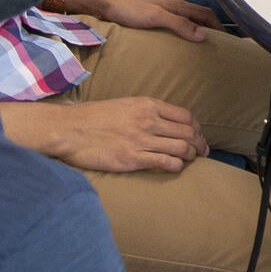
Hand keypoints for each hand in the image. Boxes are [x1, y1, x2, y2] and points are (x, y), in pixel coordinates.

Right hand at [18, 96, 202, 173]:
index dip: (196, 128)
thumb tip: (164, 121)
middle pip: (188, 133)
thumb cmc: (93, 117)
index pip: (186, 116)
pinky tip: (175, 167)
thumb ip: (145, 111)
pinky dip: (176, 165)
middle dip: (199, 144)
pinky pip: (166, 162)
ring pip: (182, 148)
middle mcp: (148, 120)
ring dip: (191, 155)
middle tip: (202, 152)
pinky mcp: (132, 159)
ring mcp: (141, 140)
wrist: (68, 129)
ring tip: (191, 160)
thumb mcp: (124, 104)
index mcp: (147, 105)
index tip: (198, 135)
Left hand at [62, 0, 217, 40]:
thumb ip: (180, 24)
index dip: (219, 26)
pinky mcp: (149, 20)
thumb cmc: (127, 7)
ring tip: (200, 50)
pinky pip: (172, 28)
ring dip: (195, 33)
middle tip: (218, 48)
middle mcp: (171, 8)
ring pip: (185, 23)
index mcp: (177, 6)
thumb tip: (204, 36)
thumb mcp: (156, 17)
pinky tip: (176, 47)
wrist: (101, 2)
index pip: (206, 15)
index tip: (229, 41)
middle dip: (211, 30)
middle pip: (198, 18)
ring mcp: (161, 13)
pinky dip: (181, 36)